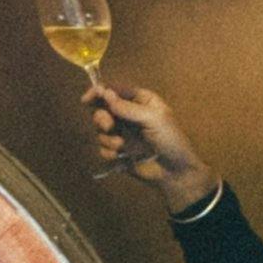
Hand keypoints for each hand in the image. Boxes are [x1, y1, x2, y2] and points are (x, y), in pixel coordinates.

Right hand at [85, 80, 218, 216]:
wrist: (174, 172)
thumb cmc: (171, 141)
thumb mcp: (153, 119)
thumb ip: (128, 107)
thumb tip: (106, 94)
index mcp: (140, 101)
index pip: (115, 90)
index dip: (99, 92)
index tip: (88, 99)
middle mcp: (129, 115)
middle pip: (102, 108)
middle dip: (101, 118)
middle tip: (109, 126)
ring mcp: (122, 133)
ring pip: (100, 130)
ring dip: (108, 138)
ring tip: (122, 146)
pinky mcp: (118, 151)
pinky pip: (102, 148)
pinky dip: (109, 152)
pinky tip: (122, 156)